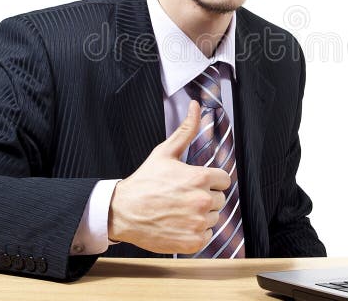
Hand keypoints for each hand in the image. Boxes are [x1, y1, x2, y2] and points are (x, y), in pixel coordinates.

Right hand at [108, 100, 230, 253]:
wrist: (123, 211)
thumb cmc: (144, 182)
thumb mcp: (164, 152)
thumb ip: (185, 130)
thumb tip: (195, 106)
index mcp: (200, 178)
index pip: (224, 180)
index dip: (210, 180)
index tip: (194, 182)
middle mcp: (202, 201)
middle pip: (219, 199)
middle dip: (205, 197)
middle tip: (183, 196)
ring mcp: (197, 223)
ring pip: (213, 218)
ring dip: (201, 215)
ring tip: (179, 210)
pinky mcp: (192, 242)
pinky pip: (207, 236)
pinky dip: (195, 233)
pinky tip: (179, 224)